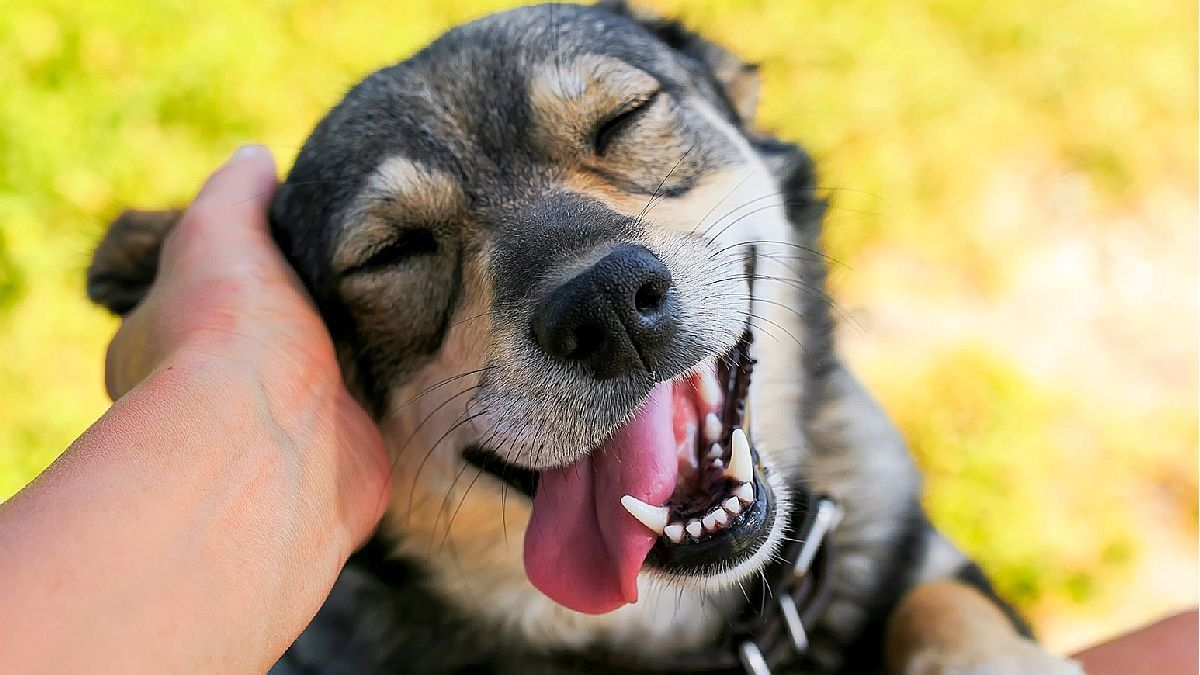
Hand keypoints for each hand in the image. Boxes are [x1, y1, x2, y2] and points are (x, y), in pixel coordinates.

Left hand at [105, 144, 390, 547]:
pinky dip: (391, 392)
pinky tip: (422, 355)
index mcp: (160, 344)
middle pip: (263, 339)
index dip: (235, 269)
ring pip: (320, 378)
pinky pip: (369, 415)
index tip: (286, 242)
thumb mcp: (218, 231)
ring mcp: (279, 433)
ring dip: (355, 352)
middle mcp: (211, 397)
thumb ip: (236, 193)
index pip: (194, 297)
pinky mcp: (341, 457)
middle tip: (360, 268)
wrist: (277, 442)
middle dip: (304, 312)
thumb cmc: (229, 334)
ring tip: (406, 299)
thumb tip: (256, 158)